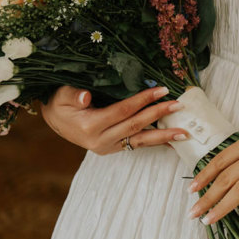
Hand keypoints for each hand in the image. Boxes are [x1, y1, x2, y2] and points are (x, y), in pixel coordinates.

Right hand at [39, 85, 190, 154]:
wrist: (54, 120)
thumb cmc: (60, 103)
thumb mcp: (62, 95)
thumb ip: (74, 95)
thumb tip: (85, 96)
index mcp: (89, 126)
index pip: (123, 111)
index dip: (142, 100)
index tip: (161, 90)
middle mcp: (100, 140)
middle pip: (135, 126)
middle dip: (158, 115)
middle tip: (178, 105)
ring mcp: (107, 147)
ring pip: (140, 141)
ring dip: (163, 137)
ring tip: (183, 133)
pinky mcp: (112, 148)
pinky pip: (137, 145)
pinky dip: (154, 142)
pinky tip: (171, 141)